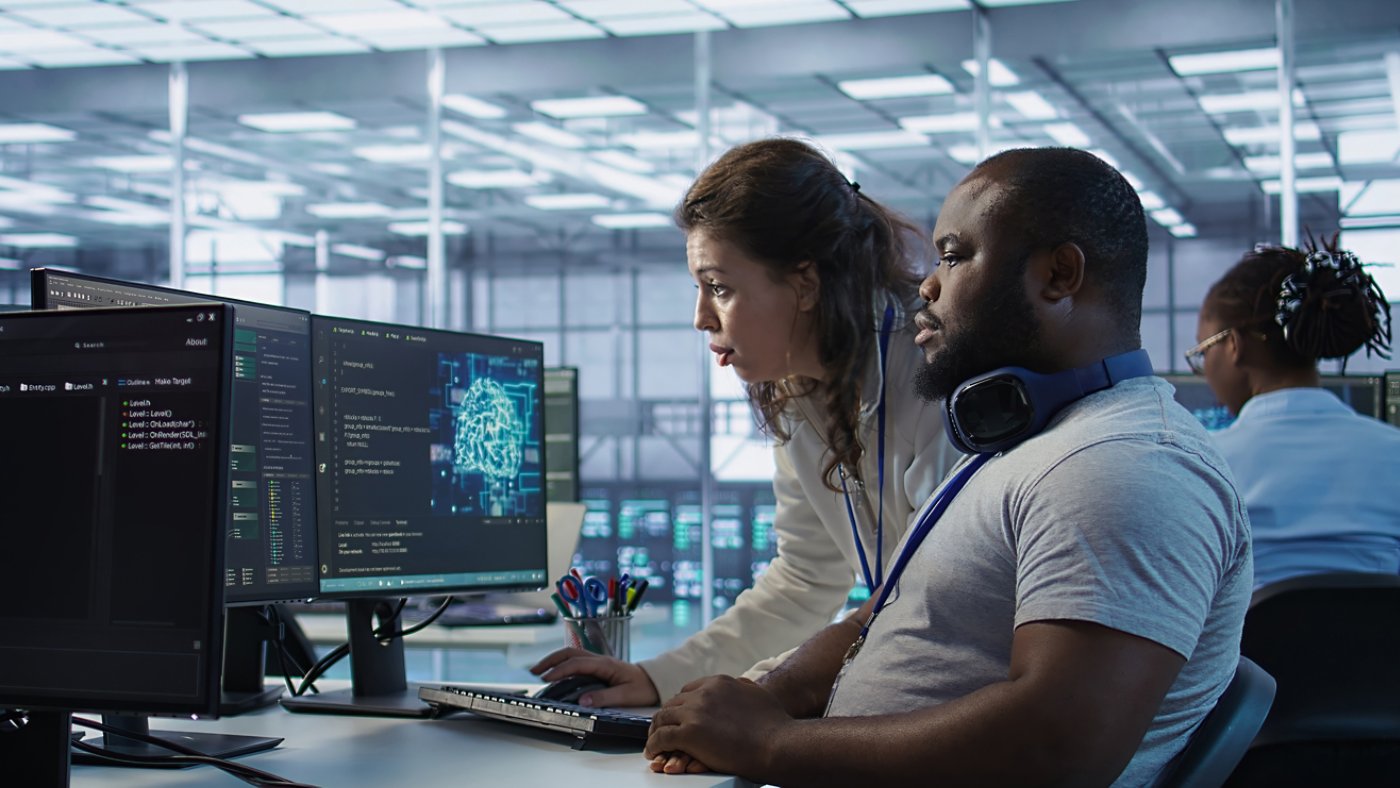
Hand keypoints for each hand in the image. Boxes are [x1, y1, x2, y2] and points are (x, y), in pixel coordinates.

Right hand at [528, 647, 659, 707]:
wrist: (655, 681)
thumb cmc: (642, 687)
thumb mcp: (626, 696)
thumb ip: (604, 698)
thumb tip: (582, 701)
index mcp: (606, 664)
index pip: (577, 663)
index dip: (560, 670)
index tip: (546, 678)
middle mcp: (600, 659)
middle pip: (570, 653)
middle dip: (550, 660)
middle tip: (534, 672)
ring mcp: (598, 661)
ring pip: (571, 654)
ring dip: (554, 660)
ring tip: (538, 671)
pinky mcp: (598, 667)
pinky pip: (576, 661)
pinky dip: (562, 664)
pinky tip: (554, 673)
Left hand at [644, 675, 792, 779]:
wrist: (778, 744)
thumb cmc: (775, 726)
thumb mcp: (758, 694)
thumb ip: (743, 687)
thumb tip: (738, 684)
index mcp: (719, 682)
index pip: (688, 691)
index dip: (681, 706)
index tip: (678, 717)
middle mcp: (704, 693)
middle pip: (673, 704)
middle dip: (666, 719)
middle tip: (660, 731)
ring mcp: (694, 712)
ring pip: (662, 719)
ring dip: (655, 732)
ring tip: (654, 743)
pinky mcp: (688, 734)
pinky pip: (661, 738)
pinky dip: (653, 746)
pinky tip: (653, 753)